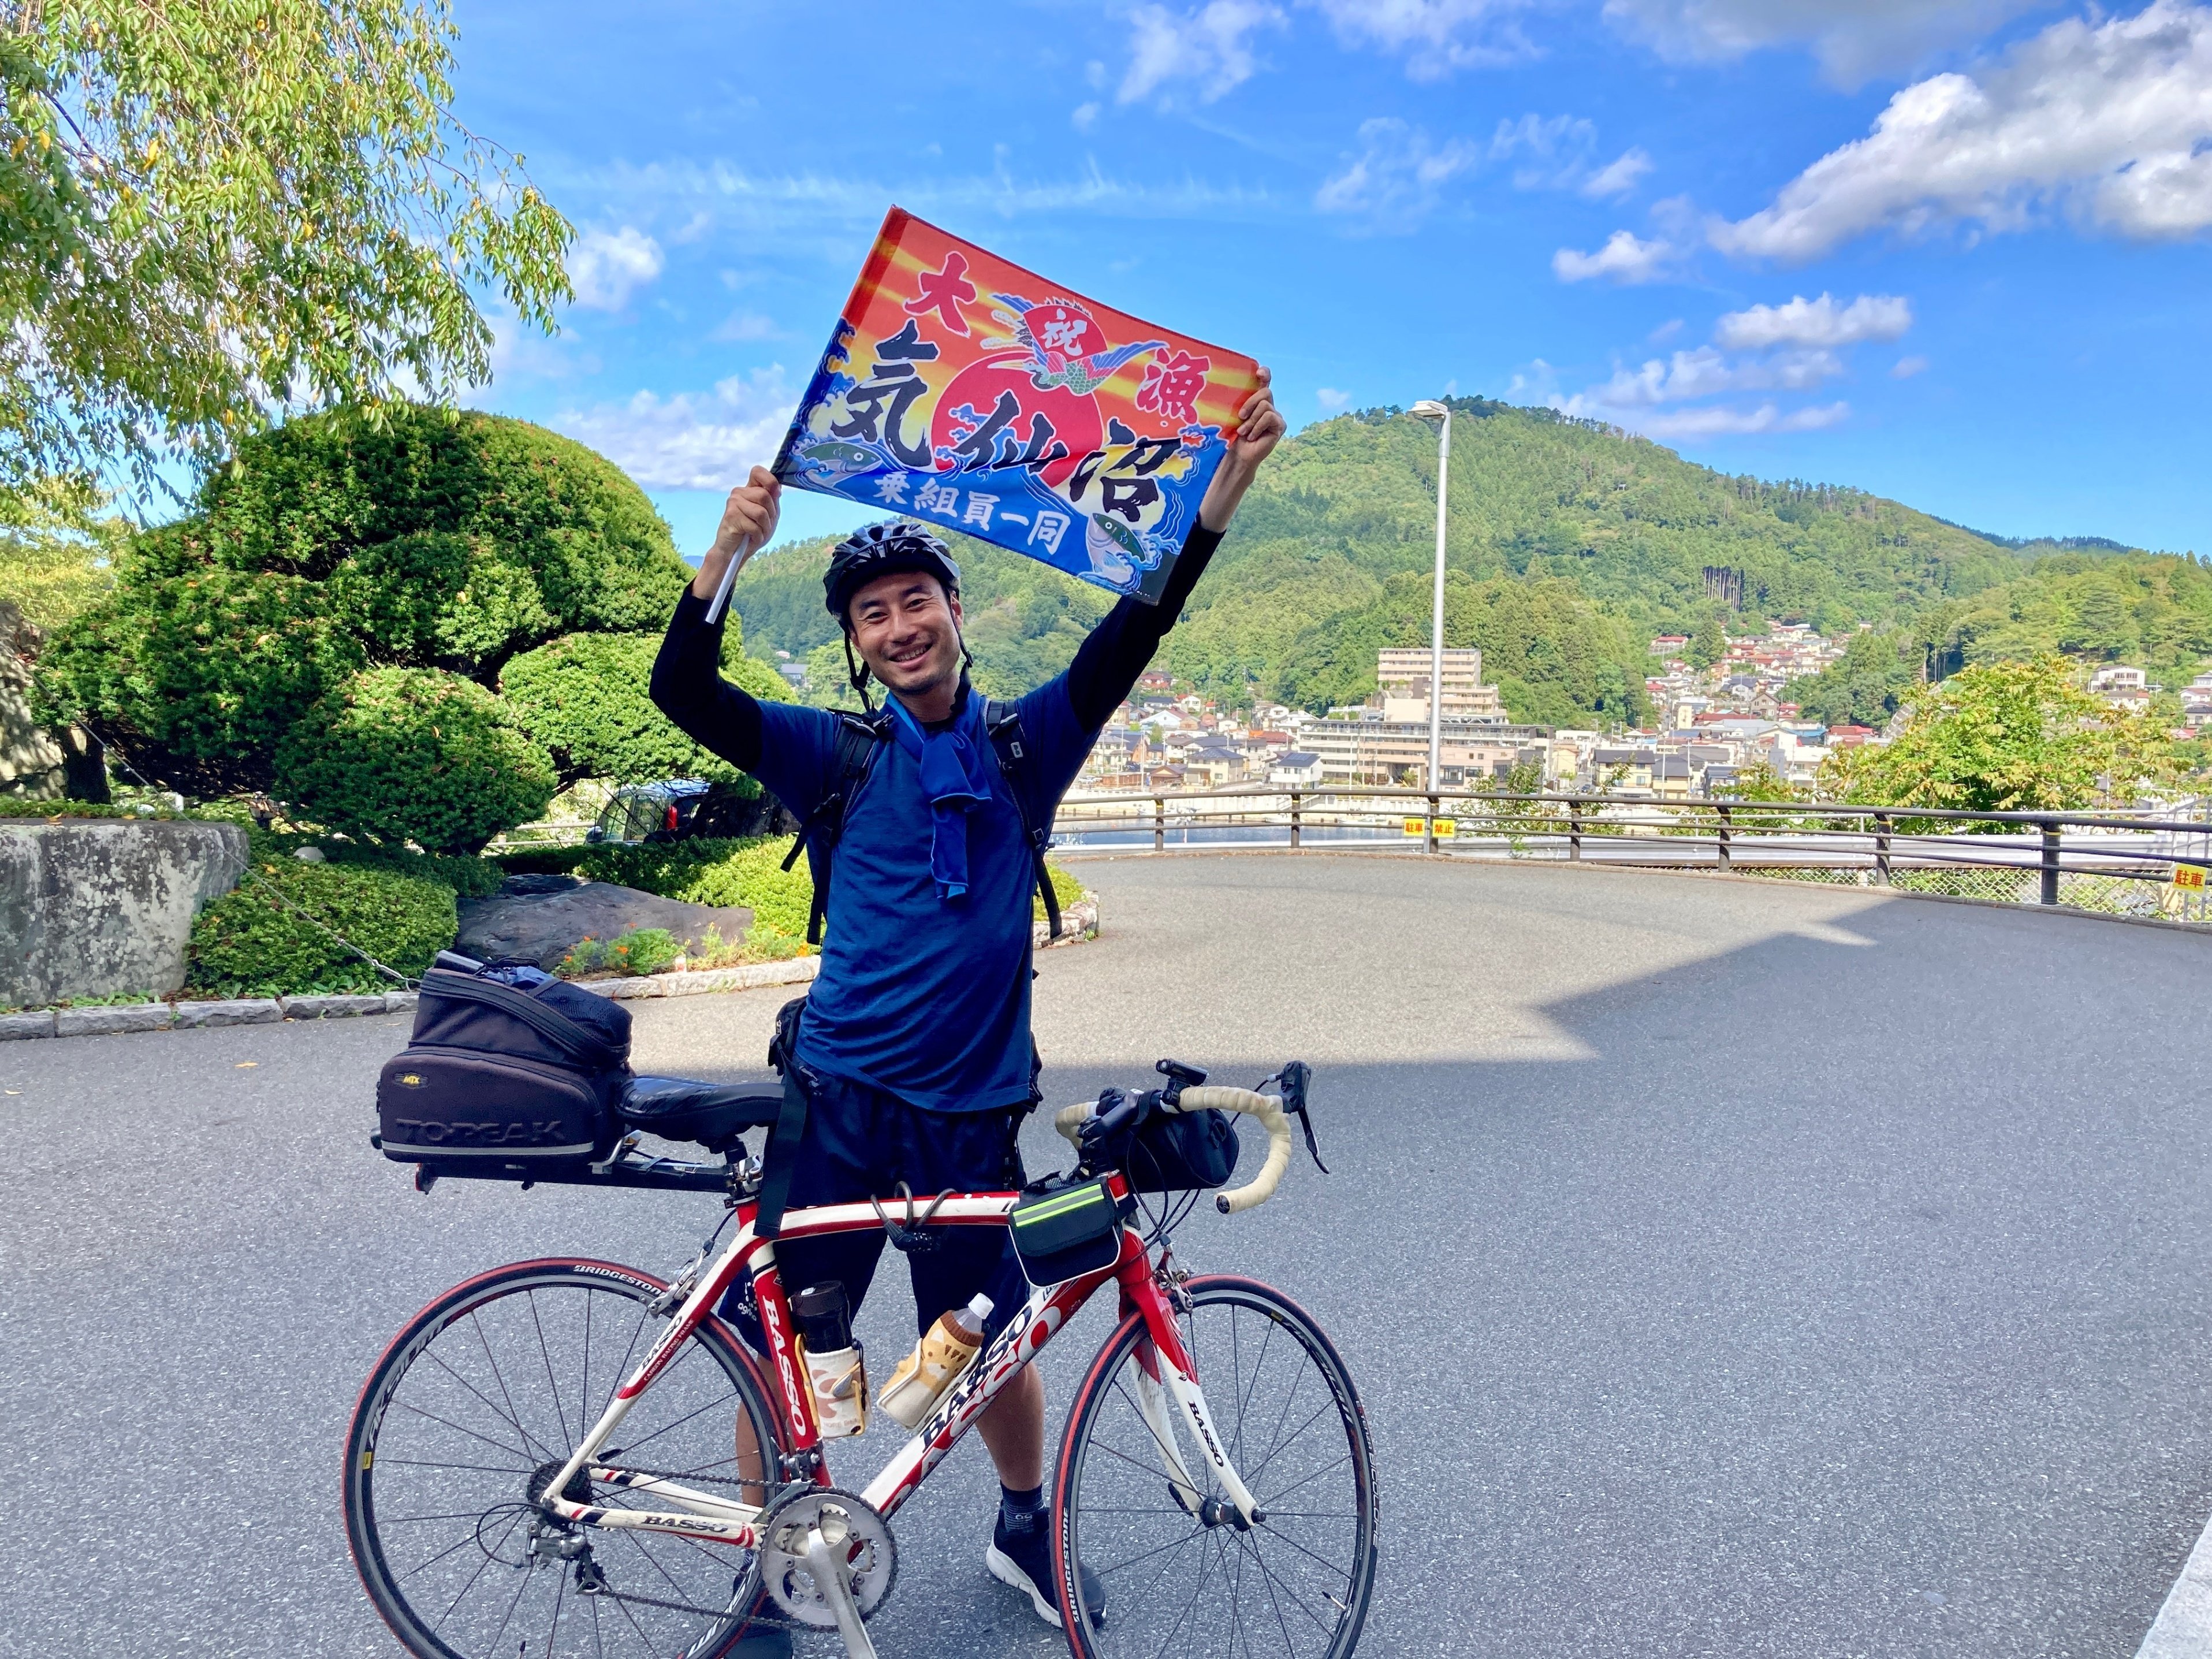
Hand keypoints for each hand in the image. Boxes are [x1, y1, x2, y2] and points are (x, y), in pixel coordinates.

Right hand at [691, 466, 780, 599]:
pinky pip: (754, 526)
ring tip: (758, 532)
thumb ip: (773, 500)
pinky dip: (758, 536)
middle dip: (771, 514)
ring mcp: (733, 503)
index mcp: (749, 489)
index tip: (775, 494)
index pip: (757, 471)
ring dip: (765, 527)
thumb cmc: (752, 532)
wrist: (735, 551)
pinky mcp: (731, 516)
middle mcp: (739, 493)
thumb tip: (777, 488)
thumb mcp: (768, 514)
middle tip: (764, 524)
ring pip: (761, 511)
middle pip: (765, 495)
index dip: (770, 481)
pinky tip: (751, 538)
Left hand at [1224, 367, 1283, 473]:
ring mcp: (1276, 415)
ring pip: (1265, 406)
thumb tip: (1232, 387)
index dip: (1265, 374)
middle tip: (1240, 416)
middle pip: (1266, 392)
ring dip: (1251, 420)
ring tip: (1244, 432)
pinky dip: (1257, 426)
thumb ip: (1239, 401)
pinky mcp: (1280, 425)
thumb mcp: (1234, 415)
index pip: (1265, 381)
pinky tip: (1252, 436)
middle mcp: (1269, 406)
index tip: (1258, 373)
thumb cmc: (1233, 435)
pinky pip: (1269, 417)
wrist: (1239, 454)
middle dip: (1250, 403)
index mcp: (1257, 400)